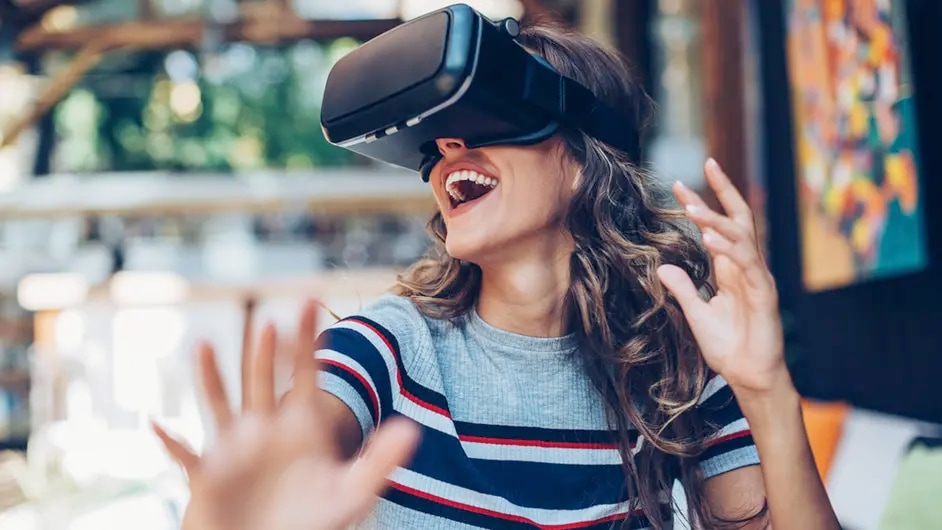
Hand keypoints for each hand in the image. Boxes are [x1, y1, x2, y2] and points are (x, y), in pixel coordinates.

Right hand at [152, 301, 420, 529]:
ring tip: (203, 343)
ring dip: (211, 377)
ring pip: (220, 405)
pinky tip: (156, 423)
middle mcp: (263, 429)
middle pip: (262, 382)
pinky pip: (186, 456)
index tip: (312, 300)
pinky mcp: (207, 477)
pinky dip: (170, 442)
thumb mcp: (350, 494)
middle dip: (265, 353)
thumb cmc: (310, 523)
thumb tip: (412, 429)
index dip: (307, 341)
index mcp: (299, 427)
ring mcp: (233, 450)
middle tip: (273, 321)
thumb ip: (379, 461)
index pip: (304, 375)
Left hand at [657, 159, 789, 396]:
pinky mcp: (764, 293)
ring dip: (716, 220)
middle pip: (737, 219)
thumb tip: (662, 267)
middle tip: (704, 166)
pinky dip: (729, 249)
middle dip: (721, 192)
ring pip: (741, 236)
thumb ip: (682, 289)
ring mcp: (757, 278)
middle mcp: (745, 267)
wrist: (748, 376)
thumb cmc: (727, 347)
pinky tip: (710, 240)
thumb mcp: (695, 314)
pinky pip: (748, 264)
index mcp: (730, 270)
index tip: (679, 186)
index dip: (700, 206)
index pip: (716, 228)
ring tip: (692, 208)